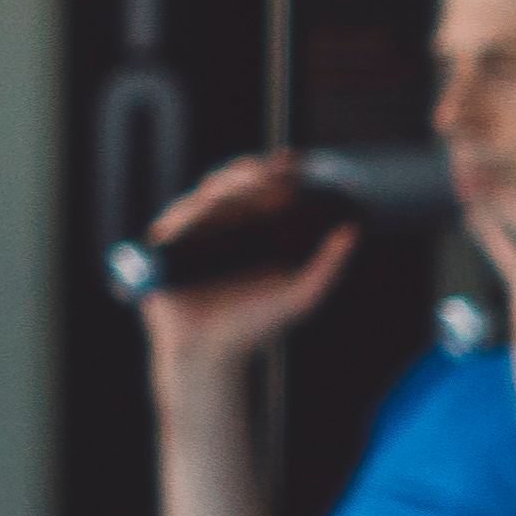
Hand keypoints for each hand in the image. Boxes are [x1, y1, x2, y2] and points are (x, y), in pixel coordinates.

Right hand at [135, 153, 352, 380]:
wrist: (211, 354)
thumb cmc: (254, 326)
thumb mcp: (301, 296)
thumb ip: (328, 266)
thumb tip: (353, 231)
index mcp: (246, 229)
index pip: (258, 187)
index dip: (274, 169)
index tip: (296, 161)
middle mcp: (216, 226)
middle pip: (230, 182)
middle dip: (254, 173)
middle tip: (278, 176)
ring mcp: (188, 235)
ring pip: (205, 195)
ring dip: (232, 188)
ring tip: (260, 190)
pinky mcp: (163, 247)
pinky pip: (178, 219)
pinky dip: (197, 211)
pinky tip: (220, 212)